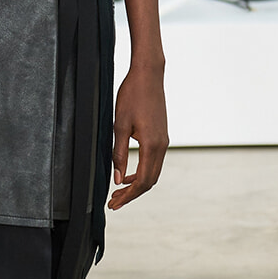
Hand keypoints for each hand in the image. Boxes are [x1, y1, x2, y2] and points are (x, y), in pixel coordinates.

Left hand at [108, 65, 167, 210]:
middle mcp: (162, 146)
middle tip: (113, 202)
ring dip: (137, 185)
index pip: (143, 181)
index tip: (114, 203)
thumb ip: (119, 153)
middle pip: (150, 181)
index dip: (128, 196)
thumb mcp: (119, 125)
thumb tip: (118, 179)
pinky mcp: (161, 136)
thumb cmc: (132, 95)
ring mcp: (163, 141)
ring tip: (118, 192)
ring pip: (153, 172)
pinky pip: (154, 162)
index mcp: (152, 145)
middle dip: (132, 195)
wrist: (148, 75)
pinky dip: (142, 172)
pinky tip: (128, 175)